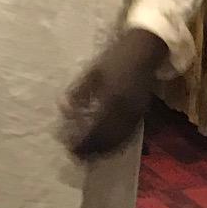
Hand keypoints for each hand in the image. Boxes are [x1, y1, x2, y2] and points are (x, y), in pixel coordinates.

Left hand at [59, 28, 168, 157]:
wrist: (144, 51)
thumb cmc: (113, 59)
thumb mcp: (92, 72)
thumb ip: (78, 92)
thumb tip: (63, 110)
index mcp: (112, 98)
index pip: (94, 127)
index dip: (81, 140)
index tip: (67, 146)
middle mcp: (126, 110)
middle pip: (107, 138)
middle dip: (90, 149)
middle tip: (74, 155)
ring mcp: (136, 114)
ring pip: (119, 140)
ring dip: (102, 150)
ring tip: (87, 156)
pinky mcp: (141, 114)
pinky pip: (128, 136)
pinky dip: (116, 145)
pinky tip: (105, 148)